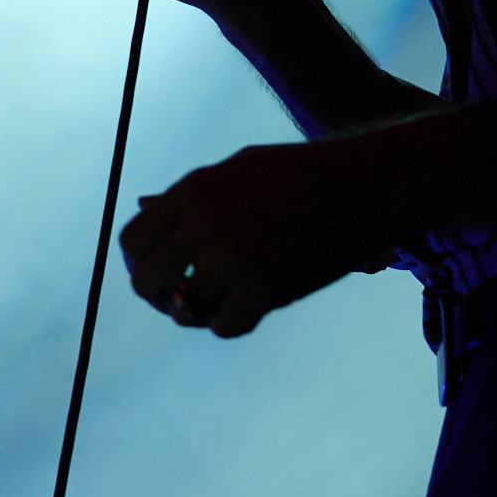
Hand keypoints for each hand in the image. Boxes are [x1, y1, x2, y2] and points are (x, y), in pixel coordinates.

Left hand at [120, 135, 388, 337]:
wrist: (364, 186)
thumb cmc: (301, 174)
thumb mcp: (238, 169)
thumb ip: (188, 193)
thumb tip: (141, 204)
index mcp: (193, 190)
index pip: (132, 240)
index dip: (141, 262)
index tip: (163, 270)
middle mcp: (205, 222)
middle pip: (145, 281)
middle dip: (159, 295)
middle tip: (182, 297)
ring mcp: (234, 257)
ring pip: (184, 310)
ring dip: (200, 312)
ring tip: (223, 300)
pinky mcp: (265, 287)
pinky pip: (223, 326)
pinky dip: (232, 322)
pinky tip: (249, 307)